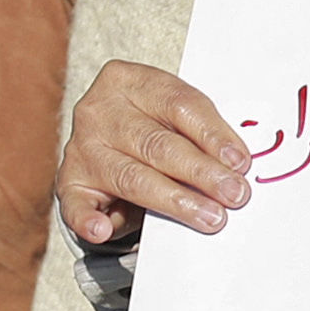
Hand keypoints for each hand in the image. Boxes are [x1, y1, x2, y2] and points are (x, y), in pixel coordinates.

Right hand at [55, 58, 251, 246]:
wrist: (106, 145)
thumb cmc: (149, 127)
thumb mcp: (170, 116)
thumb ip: (198, 132)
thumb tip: (236, 165)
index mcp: (126, 80)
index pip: (177, 103)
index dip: (212, 134)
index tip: (241, 162)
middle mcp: (98, 110)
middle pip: (157, 143)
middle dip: (201, 172)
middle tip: (234, 195)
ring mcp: (80, 148)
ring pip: (133, 177)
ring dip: (175, 200)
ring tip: (209, 217)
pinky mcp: (69, 184)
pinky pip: (76, 206)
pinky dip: (88, 219)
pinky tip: (103, 230)